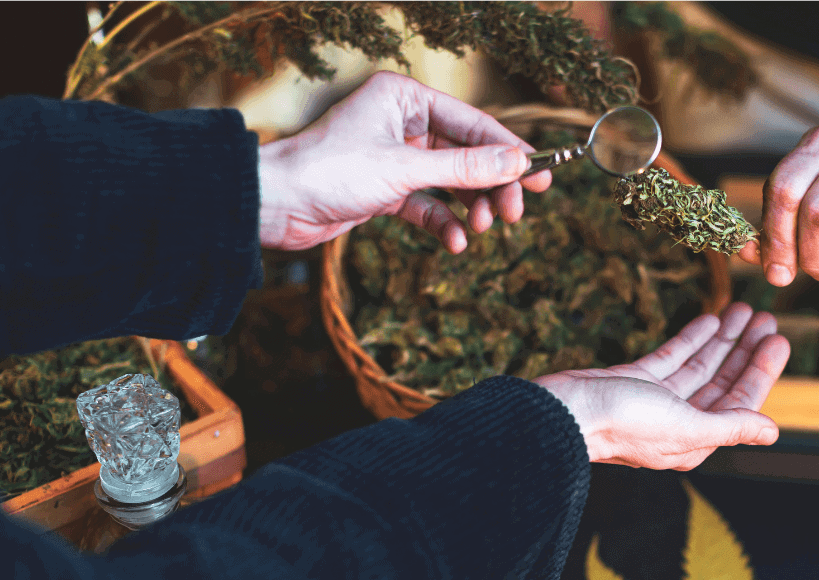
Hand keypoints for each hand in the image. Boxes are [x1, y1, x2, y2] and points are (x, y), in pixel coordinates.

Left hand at [257, 70, 551, 251]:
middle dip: (491, 186)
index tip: (541, 176)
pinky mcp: (386, 190)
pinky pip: (428, 205)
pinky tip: (456, 242)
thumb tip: (517, 163)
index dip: (509, 151)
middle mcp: (403, 123)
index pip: (473, 123)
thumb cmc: (330, 171)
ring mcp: (395, 158)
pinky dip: (444, 223)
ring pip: (450, 182)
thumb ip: (464, 167)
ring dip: (470, 207)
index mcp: (405, 99)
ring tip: (483, 228)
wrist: (277, 206)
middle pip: (466, 154)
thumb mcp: (406, 169)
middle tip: (514, 213)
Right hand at [534, 303, 789, 468]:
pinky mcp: (635, 381)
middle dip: (745, 352)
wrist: (563, 413)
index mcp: (693, 441)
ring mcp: (655, 401)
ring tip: (743, 310)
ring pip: (699, 367)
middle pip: (722, 383)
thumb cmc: (621, 425)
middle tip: (767, 320)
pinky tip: (709, 319)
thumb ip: (730, 426)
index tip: (778, 340)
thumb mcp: (685, 427)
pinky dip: (692, 339)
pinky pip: (672, 357)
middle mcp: (678, 422)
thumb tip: (772, 432)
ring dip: (723, 340)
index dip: (760, 372)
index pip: (738, 404)